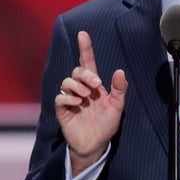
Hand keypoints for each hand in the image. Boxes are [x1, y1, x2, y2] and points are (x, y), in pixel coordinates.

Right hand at [56, 31, 127, 174]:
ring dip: (77, 85)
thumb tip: (119, 71)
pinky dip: (68, 98)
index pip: (88, 63)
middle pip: (76, 71)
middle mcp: (81, 89)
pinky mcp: (63, 111)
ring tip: (86, 96)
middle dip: (85, 74)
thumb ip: (119, 89)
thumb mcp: (117, 107)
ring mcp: (71, 99)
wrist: (96, 145)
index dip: (85, 48)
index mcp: (94, 85)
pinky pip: (60, 98)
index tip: (83, 34)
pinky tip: (78, 104)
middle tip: (96, 85)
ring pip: (66, 82)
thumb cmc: (106, 124)